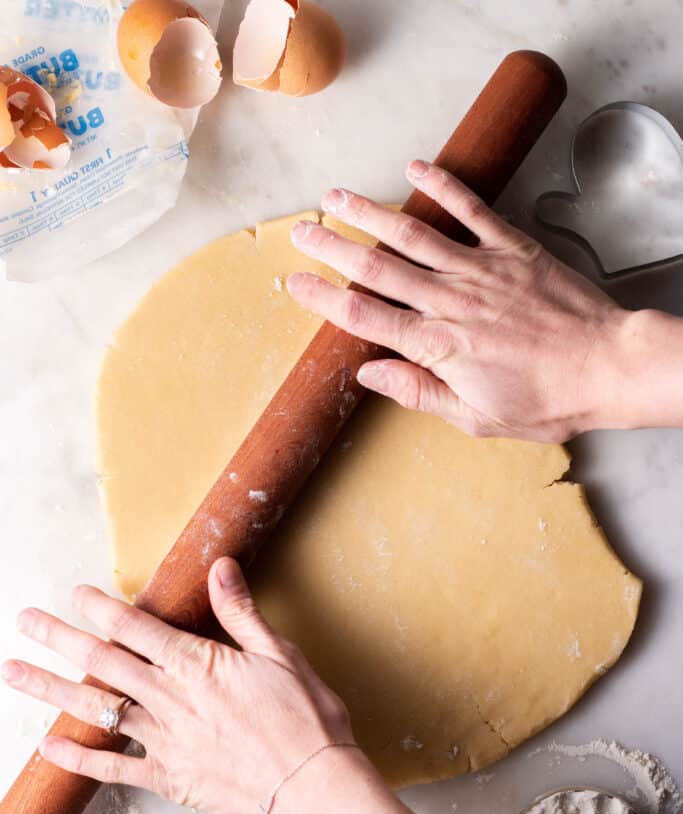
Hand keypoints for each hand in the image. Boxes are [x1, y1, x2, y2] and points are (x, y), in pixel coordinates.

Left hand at [1, 558, 358, 813]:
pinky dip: (78, 759)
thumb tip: (221, 567)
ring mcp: (164, 740)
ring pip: (96, 708)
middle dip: (59, 637)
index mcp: (196, 664)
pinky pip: (112, 768)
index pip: (135, 627)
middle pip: (103, 661)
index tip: (74, 594)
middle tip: (25, 621)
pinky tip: (48, 749)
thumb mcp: (280, 654)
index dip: (100, 607)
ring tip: (16, 672)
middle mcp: (170, 698)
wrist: (313, 787)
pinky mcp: (168, 777)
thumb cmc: (306, 719)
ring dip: (52, 689)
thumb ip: (241, 613)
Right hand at [287, 160, 631, 441]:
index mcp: (438, 346)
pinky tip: (415, 168)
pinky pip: (473, 210)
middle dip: (333, 247)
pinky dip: (444, 186)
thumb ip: (418, 392)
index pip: (364, 316)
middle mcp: (451, 301)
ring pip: (414, 235)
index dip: (323, 298)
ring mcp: (481, 269)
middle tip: (301, 231)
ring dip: (370, 213)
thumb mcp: (475, 417)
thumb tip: (368, 373)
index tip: (295, 282)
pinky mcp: (513, 249)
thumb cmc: (545, 400)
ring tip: (336, 196)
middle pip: (377, 268)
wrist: (607, 367)